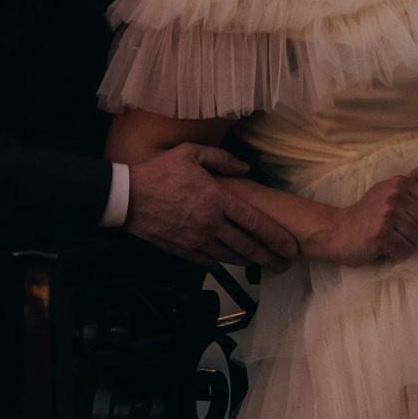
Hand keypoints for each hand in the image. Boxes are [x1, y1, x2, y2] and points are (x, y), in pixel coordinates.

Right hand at [125, 145, 301, 268]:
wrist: (127, 197)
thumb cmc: (158, 172)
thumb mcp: (191, 153)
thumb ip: (222, 159)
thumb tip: (245, 168)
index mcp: (216, 198)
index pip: (254, 222)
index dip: (276, 236)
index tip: (290, 246)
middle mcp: (209, 223)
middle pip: (247, 246)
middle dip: (269, 258)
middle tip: (284, 265)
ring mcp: (195, 240)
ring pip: (230, 257)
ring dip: (249, 262)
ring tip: (264, 265)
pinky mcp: (182, 250)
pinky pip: (209, 261)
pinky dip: (224, 262)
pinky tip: (232, 260)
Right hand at [315, 152, 417, 266]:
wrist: (339, 230)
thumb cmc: (370, 211)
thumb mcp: (392, 188)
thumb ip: (417, 176)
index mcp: (400, 183)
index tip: (409, 216)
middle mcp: (394, 195)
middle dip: (416, 232)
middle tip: (396, 229)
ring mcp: (386, 214)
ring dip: (406, 244)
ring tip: (390, 237)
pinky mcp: (380, 234)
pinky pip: (406, 251)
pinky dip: (397, 253)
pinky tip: (384, 246)